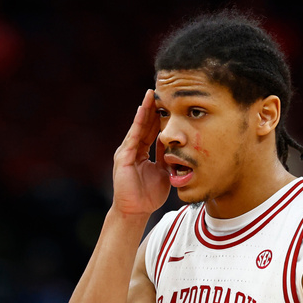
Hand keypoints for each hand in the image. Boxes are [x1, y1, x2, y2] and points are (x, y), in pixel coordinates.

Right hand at [112, 89, 169, 215]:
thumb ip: (168, 160)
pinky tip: (142, 111)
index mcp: (142, 153)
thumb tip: (179, 149)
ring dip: (144, 110)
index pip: (151, 131)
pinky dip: (137, 124)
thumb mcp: (163, 173)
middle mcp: (133, 149)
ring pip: (138, 127)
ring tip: (151, 95)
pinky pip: (133, 137)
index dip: (159, 117)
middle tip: (160, 91)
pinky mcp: (124, 157)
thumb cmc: (148, 196)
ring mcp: (127, 152)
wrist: (135, 211)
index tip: (168, 103)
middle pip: (144, 125)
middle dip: (152, 108)